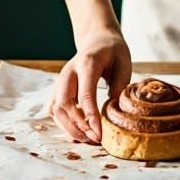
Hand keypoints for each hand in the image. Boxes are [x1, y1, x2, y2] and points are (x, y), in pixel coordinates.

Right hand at [46, 29, 131, 144]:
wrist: (97, 40)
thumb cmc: (113, 51)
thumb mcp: (124, 62)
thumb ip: (120, 84)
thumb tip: (112, 109)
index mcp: (87, 63)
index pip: (85, 93)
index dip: (90, 116)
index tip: (99, 133)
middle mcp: (68, 72)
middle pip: (63, 104)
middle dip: (77, 126)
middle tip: (95, 139)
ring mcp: (60, 81)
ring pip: (55, 110)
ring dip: (70, 128)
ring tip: (89, 139)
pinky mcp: (58, 89)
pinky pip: (55, 110)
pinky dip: (64, 124)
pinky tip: (79, 133)